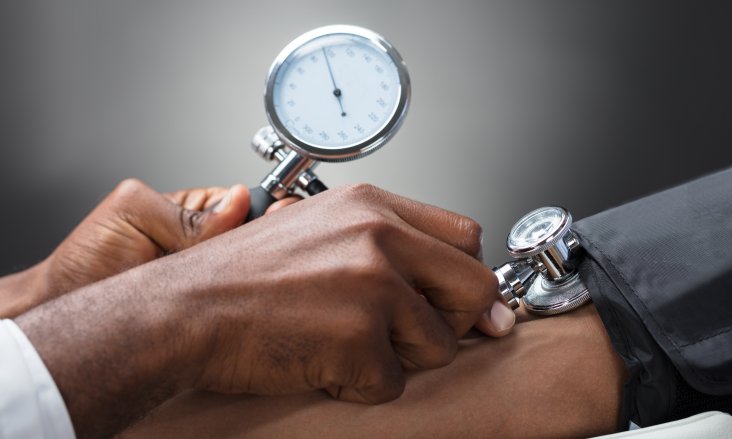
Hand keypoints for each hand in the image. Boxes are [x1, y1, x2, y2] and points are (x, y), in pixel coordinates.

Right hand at [17, 184, 501, 437]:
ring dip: (399, 357)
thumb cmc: (243, 275)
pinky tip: (321, 362)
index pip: (466, 236)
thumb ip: (393, 250)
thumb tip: (462, 291)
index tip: (455, 302)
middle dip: (451, 321)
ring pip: (439, 345)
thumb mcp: (322, 234)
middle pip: (474, 287)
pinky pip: (394, 384)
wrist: (183, 310)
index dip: (463, 276)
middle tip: (405, 333)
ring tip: (343, 343)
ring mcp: (372, 286)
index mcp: (372, 206)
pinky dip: (361, 385)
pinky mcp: (358, 338)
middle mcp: (379, 237)